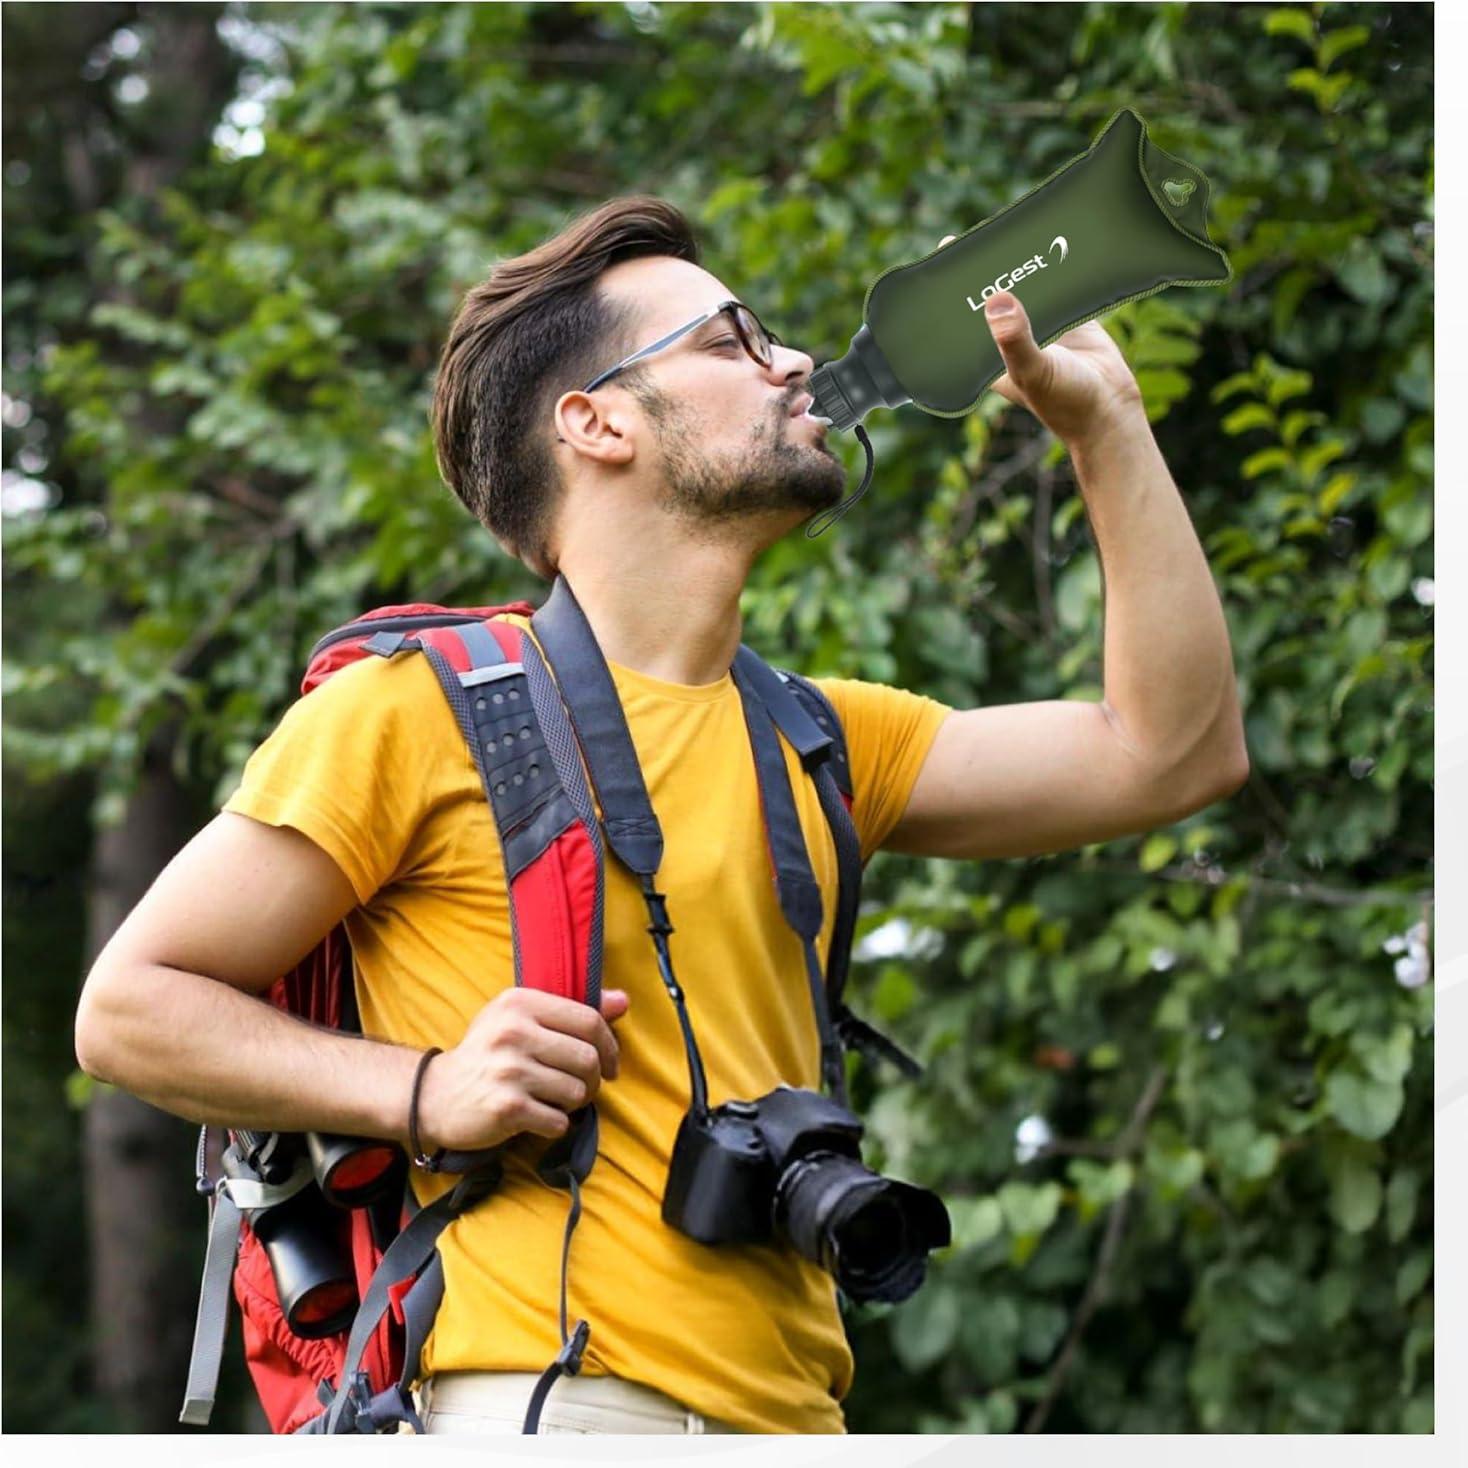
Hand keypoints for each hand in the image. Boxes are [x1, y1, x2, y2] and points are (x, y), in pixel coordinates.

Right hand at [416, 986, 629, 1152]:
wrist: (435, 1095)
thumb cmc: (488, 1054)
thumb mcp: (522, 1019)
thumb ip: (572, 1012)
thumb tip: (623, 1001)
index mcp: (520, 1002)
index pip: (588, 1019)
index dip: (609, 1044)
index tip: (608, 1063)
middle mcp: (514, 1032)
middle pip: (588, 1058)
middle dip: (593, 1080)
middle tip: (581, 1088)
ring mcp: (509, 1070)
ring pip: (577, 1091)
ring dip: (573, 1104)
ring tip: (554, 1100)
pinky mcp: (506, 1107)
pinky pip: (558, 1121)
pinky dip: (555, 1124)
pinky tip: (537, 1118)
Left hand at [937, 233, 1144, 443]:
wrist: (1111, 410)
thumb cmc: (1065, 403)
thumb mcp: (1032, 371)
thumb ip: (1014, 340)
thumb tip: (997, 301)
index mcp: (988, 357)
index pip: (961, 320)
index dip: (952, 295)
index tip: (944, 259)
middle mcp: (1008, 340)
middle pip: (990, 299)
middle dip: (985, 273)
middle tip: (978, 235)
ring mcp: (1038, 327)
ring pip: (1023, 289)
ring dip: (1020, 267)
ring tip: (1012, 230)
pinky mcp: (1068, 317)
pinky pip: (1056, 286)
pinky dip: (1053, 270)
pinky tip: (1049, 242)